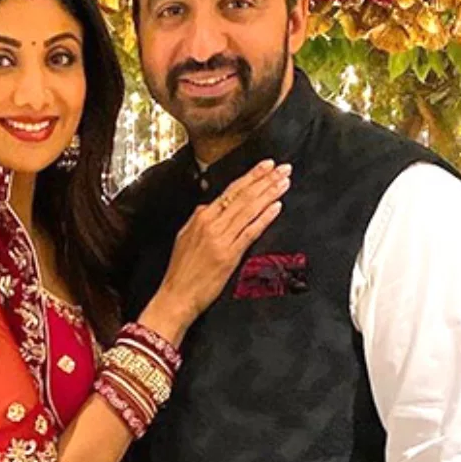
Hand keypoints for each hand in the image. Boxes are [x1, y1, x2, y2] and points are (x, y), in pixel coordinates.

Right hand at [148, 159, 290, 331]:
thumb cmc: (180, 271)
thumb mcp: (184, 236)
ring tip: (284, 182)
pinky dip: (264, 218)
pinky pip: (250, 232)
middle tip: (283, 168)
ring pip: (249, 210)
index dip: (251, 176)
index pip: (231, 191)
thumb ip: (198, 219)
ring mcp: (221, 238)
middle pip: (243, 196)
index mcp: (201, 217)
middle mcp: (211, 224)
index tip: (266, 166)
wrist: (177, 295)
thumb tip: (208, 206)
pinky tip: (277, 207)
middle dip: (265, 180)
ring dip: (269, 194)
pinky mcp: (229, 255)